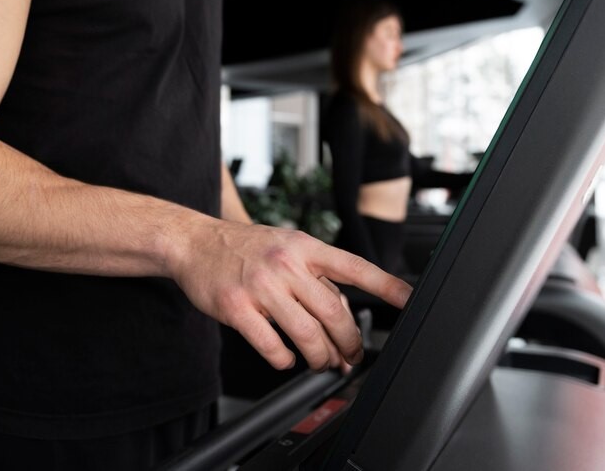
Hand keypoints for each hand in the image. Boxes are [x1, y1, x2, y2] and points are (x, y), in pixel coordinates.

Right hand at [171, 222, 411, 371]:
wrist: (196, 243)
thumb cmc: (247, 248)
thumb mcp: (288, 249)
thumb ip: (316, 280)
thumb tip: (342, 325)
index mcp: (305, 247)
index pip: (354, 267)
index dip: (386, 285)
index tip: (409, 300)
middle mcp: (286, 264)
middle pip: (334, 312)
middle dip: (349, 342)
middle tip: (351, 355)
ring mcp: (261, 287)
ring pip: (307, 335)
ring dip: (321, 358)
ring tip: (321, 362)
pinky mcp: (237, 309)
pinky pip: (273, 348)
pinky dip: (285, 360)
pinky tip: (285, 357)